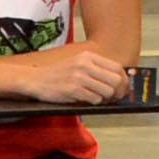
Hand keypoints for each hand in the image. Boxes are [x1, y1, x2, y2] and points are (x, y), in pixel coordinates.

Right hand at [15, 42, 133, 104]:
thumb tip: (120, 81)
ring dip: (105, 98)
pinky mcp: (73, 89)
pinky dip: (93, 102)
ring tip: (97, 98)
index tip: (122, 88)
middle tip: (113, 97)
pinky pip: (95, 99)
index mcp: (87, 56)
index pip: (117, 67)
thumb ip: (97, 69)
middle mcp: (84, 64)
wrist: (34, 79)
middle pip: (116, 80)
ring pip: (108, 91)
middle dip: (118, 91)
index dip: (124, 80)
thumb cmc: (58, 74)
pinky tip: (85, 99)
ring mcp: (78, 77)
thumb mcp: (78, 64)